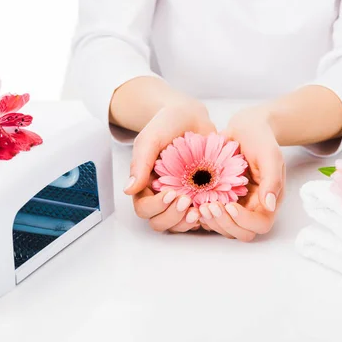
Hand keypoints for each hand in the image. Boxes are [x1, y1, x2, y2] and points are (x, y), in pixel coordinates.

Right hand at [125, 101, 216, 232]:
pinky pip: (200, 217)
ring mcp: (180, 199)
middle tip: (186, 201)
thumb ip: (140, 164)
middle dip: (173, 217)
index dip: (156, 207)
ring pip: (179, 225)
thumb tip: (128, 190)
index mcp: (145, 186)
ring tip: (201, 209)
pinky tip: (214, 206)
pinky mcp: (199, 198)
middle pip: (160, 223)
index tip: (171, 193)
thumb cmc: (166, 125)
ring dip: (188, 222)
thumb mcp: (150, 139)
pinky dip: (206, 216)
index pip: (144, 209)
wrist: (190, 117)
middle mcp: (161, 196)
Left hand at [198, 107, 284, 241]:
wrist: (245, 127)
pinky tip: (192, 202)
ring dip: (211, 221)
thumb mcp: (270, 155)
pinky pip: (212, 216)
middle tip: (209, 207)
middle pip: (241, 232)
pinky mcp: (221, 200)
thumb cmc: (260, 138)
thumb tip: (270, 205)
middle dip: (224, 223)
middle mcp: (252, 207)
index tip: (229, 205)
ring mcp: (236, 205)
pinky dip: (202, 214)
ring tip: (199, 206)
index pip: (260, 225)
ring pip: (224, 228)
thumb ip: (272, 180)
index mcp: (268, 201)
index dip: (244, 221)